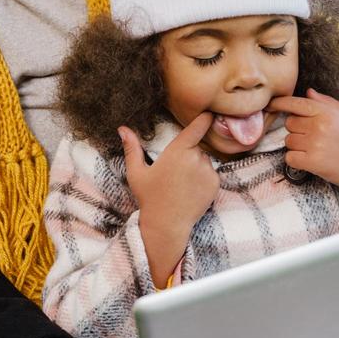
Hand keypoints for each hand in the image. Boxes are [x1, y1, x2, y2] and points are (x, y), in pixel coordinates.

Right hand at [119, 116, 218, 280]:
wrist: (167, 225)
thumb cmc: (149, 198)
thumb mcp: (136, 172)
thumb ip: (131, 148)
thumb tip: (122, 128)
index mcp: (177, 151)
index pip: (197, 127)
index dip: (205, 118)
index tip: (210, 112)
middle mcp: (196, 158)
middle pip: (197, 147)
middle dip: (189, 154)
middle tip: (174, 173)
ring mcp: (208, 172)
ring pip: (204, 161)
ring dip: (197, 166)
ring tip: (181, 184)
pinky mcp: (215, 184)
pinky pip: (211, 174)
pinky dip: (204, 179)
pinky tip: (190, 191)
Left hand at [269, 89, 338, 210]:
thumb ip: (326, 102)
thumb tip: (307, 92)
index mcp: (327, 112)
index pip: (296, 103)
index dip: (280, 103)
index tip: (270, 104)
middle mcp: (319, 126)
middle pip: (289, 124)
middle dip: (297, 130)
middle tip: (314, 138)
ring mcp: (315, 144)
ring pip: (288, 141)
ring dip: (297, 146)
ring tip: (316, 149)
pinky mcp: (312, 162)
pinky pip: (289, 157)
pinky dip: (296, 160)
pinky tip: (311, 160)